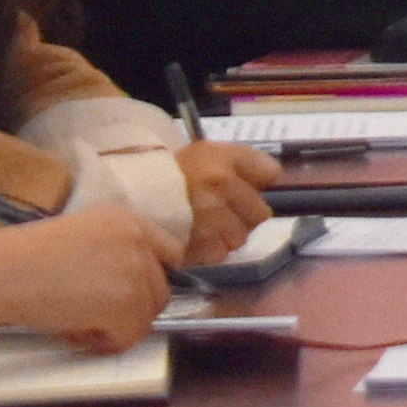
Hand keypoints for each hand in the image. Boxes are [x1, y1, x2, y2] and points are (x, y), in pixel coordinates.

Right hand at [0, 203, 175, 354]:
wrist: (4, 272)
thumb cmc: (27, 258)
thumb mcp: (81, 236)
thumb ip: (112, 252)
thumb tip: (124, 288)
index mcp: (129, 220)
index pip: (170, 253)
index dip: (153, 279)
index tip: (132, 296)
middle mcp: (140, 241)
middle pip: (161, 289)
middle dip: (134, 310)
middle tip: (100, 319)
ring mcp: (137, 272)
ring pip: (147, 316)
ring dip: (117, 328)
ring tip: (81, 326)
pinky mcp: (126, 304)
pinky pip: (129, 336)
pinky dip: (107, 343)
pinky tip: (79, 335)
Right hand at [168, 140, 276, 263]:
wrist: (133, 200)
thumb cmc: (173, 174)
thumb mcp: (208, 151)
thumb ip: (245, 160)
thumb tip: (273, 176)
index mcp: (224, 162)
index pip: (270, 174)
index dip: (258, 182)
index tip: (245, 185)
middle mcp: (221, 190)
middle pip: (260, 213)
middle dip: (246, 214)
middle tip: (224, 211)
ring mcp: (211, 222)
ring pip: (241, 237)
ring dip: (229, 234)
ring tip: (207, 225)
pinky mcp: (200, 250)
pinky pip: (221, 254)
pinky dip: (212, 250)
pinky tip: (197, 239)